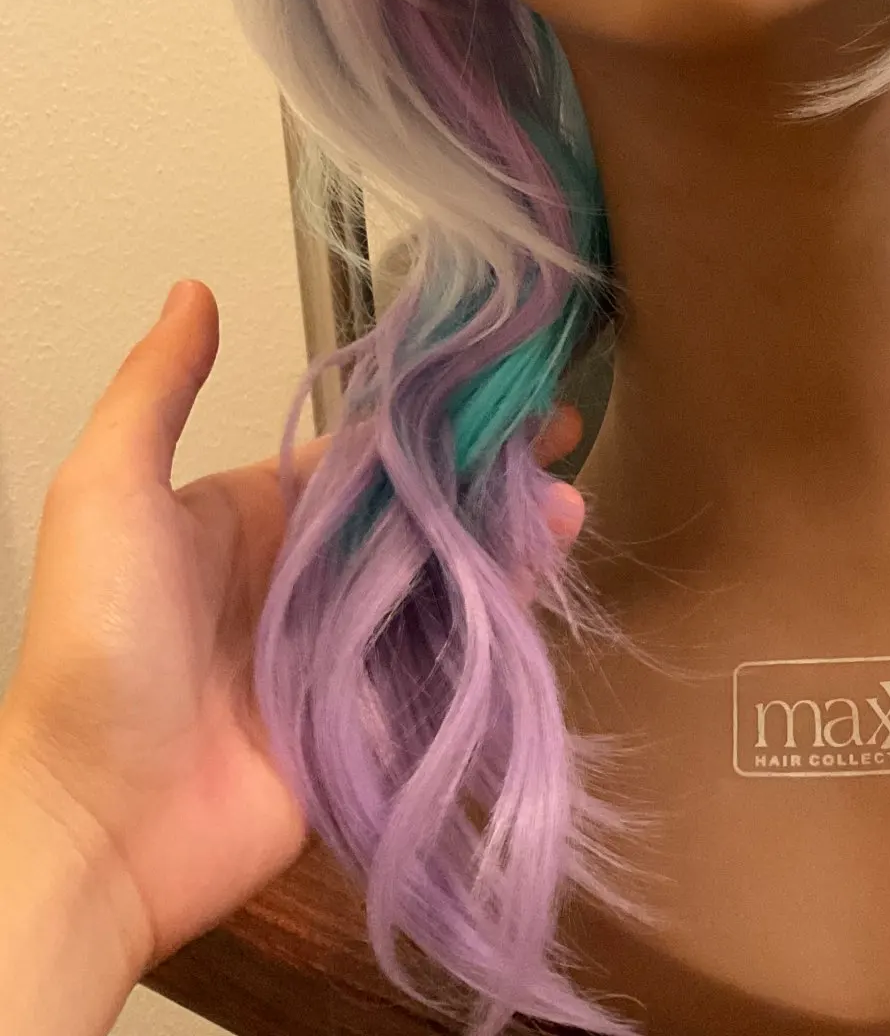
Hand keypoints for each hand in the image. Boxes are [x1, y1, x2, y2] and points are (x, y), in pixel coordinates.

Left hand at [0, 278, 587, 983]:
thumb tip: (194, 289)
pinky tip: (545, 576)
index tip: (503, 380)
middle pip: (422, 508)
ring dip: (508, 535)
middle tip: (563, 436)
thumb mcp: (108, 493)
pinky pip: (452, 656)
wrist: (97, 826)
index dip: (435, 412)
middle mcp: (311, 576)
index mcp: (259, 515)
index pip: (367, 449)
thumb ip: (156, 390)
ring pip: (448, 575)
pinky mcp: (378, 722)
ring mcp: (349, 652)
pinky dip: (502, 615)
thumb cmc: (95, 649)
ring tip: (569, 504)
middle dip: (490, 470)